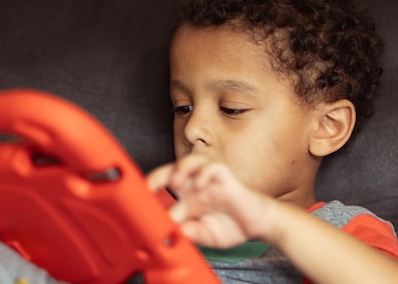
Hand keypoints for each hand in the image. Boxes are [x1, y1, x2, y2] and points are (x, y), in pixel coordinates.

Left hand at [147, 154, 271, 247]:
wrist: (258, 225)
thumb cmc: (232, 226)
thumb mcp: (206, 236)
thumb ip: (192, 233)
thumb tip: (176, 232)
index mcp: (187, 198)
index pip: (165, 190)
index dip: (151, 193)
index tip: (139, 203)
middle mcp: (196, 186)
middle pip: (172, 170)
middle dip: (158, 175)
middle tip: (149, 186)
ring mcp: (210, 180)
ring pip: (191, 160)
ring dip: (180, 168)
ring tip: (176, 181)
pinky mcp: (226, 178)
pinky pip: (214, 167)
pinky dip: (205, 173)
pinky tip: (201, 185)